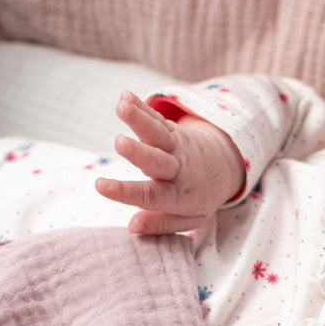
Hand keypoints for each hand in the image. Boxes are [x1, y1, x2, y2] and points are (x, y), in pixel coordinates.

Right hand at [96, 91, 244, 233]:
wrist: (224, 168)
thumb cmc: (197, 198)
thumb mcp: (188, 218)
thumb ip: (161, 224)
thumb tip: (132, 228)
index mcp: (178, 196)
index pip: (150, 196)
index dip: (125, 192)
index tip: (100, 186)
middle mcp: (177, 170)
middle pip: (157, 161)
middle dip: (138, 153)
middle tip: (119, 143)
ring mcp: (176, 148)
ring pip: (158, 134)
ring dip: (139, 119)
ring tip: (122, 106)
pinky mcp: (173, 131)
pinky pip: (157, 119)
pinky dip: (142, 107)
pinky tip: (125, 97)